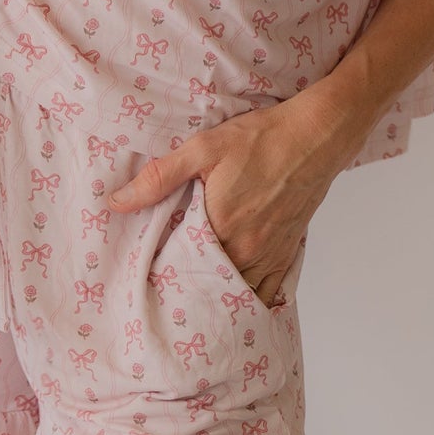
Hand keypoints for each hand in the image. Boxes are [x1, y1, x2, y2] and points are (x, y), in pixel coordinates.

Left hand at [107, 86, 366, 311]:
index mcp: (221, 227)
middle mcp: (247, 249)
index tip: (145, 276)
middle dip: (188, 290)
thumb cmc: (261, 139)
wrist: (317, 136)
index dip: (163, 274)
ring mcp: (271, 255)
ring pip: (238, 293)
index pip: (182, 267)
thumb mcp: (203, 148)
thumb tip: (117, 202)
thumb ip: (159, 178)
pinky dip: (249, 297)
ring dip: (218, 296)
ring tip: (194, 297)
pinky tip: (234, 298)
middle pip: (210, 286)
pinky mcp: (288, 252)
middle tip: (165, 290)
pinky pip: (267, 290)